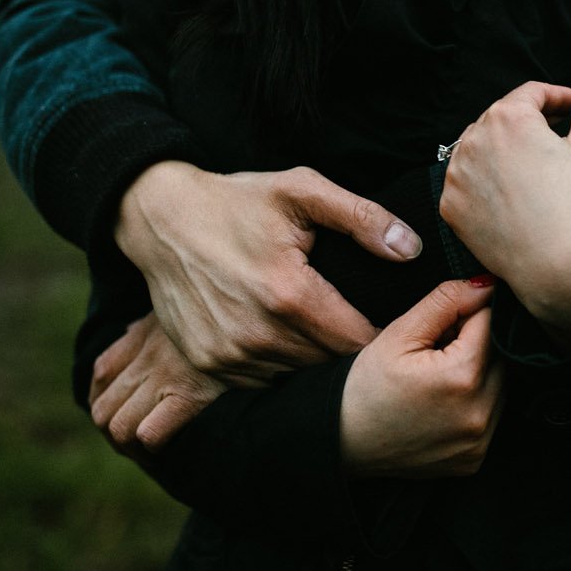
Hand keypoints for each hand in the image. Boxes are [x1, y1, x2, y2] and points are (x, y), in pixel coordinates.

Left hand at [89, 313, 226, 453]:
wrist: (269, 315)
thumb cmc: (238, 315)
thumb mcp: (192, 306)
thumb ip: (165, 321)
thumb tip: (138, 332)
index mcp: (150, 333)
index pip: (102, 371)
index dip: (103, 398)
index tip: (124, 410)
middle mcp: (150, 355)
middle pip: (103, 408)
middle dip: (115, 432)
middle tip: (139, 443)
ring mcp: (166, 376)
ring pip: (119, 427)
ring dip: (132, 447)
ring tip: (155, 453)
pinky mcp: (189, 396)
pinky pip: (148, 434)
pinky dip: (154, 447)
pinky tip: (174, 448)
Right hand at [115, 162, 423, 386]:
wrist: (159, 218)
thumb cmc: (236, 199)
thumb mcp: (301, 189)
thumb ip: (362, 217)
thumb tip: (411, 249)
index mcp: (289, 294)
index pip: (358, 341)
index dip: (382, 335)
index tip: (395, 324)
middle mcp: (258, 334)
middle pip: (330, 363)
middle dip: (351, 351)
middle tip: (364, 329)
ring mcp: (228, 355)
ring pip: (296, 376)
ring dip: (313, 361)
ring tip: (325, 333)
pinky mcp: (206, 364)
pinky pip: (261, 381)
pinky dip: (277, 365)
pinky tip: (285, 339)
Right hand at [340, 279, 502, 477]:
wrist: (342, 439)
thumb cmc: (366, 385)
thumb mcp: (401, 333)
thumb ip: (446, 301)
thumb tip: (486, 284)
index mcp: (462, 376)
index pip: (491, 322)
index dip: (467, 315)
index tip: (442, 324)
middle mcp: (479, 413)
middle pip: (502, 354)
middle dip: (476, 343)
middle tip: (436, 351)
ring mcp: (479, 441)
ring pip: (500, 385)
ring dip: (480, 372)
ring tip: (437, 377)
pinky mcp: (476, 458)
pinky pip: (491, 416)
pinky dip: (476, 403)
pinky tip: (442, 403)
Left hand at [440, 78, 570, 346]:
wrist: (558, 270)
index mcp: (509, 117)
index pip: (532, 94)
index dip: (559, 98)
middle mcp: (473, 139)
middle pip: (502, 118)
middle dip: (530, 124)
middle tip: (557, 139)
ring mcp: (456, 175)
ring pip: (479, 148)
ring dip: (503, 150)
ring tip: (533, 170)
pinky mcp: (451, 206)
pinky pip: (466, 182)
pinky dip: (484, 182)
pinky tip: (511, 195)